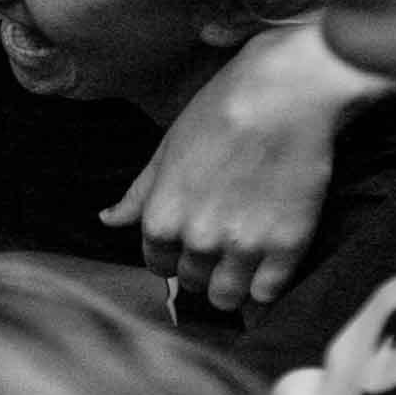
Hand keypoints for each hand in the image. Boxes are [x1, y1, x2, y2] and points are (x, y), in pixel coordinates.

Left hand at [99, 23, 383, 309]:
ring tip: (240, 264)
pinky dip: (263, 290)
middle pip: (192, 282)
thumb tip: (108, 219)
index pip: (157, 264)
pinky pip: (267, 294)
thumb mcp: (165, 151)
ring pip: (226, 298)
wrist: (282, 96)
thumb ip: (138, 195)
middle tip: (217, 248)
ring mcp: (243, 247)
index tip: (185, 246)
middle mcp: (198, 241)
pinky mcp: (287, 247)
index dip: (171, 256)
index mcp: (161, 219)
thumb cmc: (218, 114)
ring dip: (229, 287)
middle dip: (200, 269)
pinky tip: (265, 273)